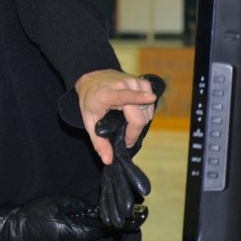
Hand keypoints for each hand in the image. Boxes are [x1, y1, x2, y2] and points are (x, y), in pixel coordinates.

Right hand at [0, 195, 103, 240]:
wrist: (8, 234)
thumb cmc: (31, 216)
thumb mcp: (53, 202)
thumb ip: (74, 202)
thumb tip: (87, 205)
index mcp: (73, 234)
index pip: (96, 231)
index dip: (98, 221)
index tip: (96, 214)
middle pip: (87, 239)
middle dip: (86, 228)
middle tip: (79, 215)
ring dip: (76, 235)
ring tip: (65, 223)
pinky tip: (55, 232)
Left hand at [95, 74, 165, 227]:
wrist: (93, 79)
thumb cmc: (90, 101)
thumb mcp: (89, 121)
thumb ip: (99, 142)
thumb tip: (108, 160)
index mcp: (106, 94)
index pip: (124, 96)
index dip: (138, 98)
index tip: (150, 98)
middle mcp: (122, 85)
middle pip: (139, 115)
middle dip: (134, 131)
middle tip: (124, 137)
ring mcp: (134, 82)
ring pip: (147, 111)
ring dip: (140, 121)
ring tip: (126, 121)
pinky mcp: (142, 82)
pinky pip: (151, 102)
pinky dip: (146, 110)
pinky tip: (134, 111)